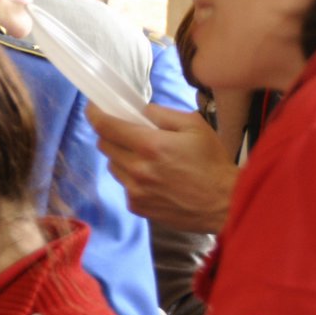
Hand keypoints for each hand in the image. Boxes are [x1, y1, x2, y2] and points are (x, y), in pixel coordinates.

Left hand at [88, 104, 236, 233]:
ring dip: (121, 155)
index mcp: (150, 146)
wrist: (222, 203)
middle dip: (111, 134)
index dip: (95, 114)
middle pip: (104, 145)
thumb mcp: (194, 126)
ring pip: (112, 165)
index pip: (107, 127)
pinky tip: (152, 176)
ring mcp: (134, 191)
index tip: (93, 107)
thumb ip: (162, 114)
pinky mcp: (136, 206)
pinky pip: (123, 184)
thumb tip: (139, 111)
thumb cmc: (212, 161)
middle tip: (127, 130)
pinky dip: (131, 176)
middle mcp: (137, 169)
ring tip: (145, 156)